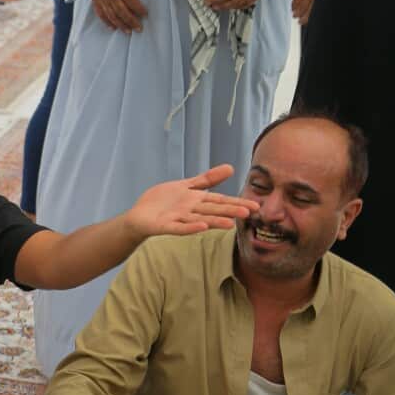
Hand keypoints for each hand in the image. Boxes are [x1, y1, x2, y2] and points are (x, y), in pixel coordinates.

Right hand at [90, 0, 147, 33]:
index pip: (133, 2)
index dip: (140, 10)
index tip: (145, 15)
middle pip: (123, 12)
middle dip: (132, 21)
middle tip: (139, 28)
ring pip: (112, 15)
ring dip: (121, 24)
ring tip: (128, 31)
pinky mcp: (95, 0)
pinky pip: (101, 14)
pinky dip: (107, 22)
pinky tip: (112, 27)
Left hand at [124, 164, 257, 238]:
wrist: (139, 215)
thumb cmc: (163, 202)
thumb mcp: (186, 186)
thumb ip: (207, 179)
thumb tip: (231, 167)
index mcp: (197, 200)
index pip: (220, 200)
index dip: (236, 202)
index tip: (255, 205)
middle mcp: (191, 211)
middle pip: (213, 210)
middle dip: (230, 211)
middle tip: (249, 213)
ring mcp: (178, 219)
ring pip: (200, 219)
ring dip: (214, 221)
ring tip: (229, 224)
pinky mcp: (165, 226)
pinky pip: (179, 227)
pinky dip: (190, 227)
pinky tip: (202, 227)